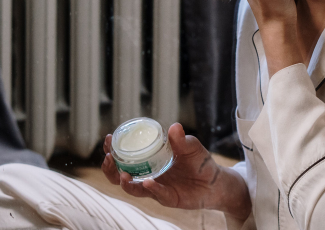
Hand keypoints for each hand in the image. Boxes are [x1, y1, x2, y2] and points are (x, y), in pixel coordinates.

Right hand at [101, 122, 250, 218]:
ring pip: (133, 189)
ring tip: (122, 174)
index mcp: (149, 160)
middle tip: (108, 157)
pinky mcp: (168, 198)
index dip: (113, 149)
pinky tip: (147, 183)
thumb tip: (174, 126)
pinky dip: (151, 189)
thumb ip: (182, 139)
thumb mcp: (191, 147)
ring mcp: (156, 188)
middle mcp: (148, 175)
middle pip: (120, 175)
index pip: (125, 156)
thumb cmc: (200, 162)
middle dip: (110, 168)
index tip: (109, 138)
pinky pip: (156, 195)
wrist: (216, 182)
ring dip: (124, 182)